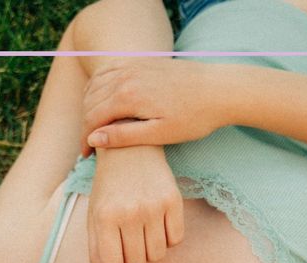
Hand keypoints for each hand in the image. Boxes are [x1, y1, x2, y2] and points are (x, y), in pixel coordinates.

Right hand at [83, 59, 223, 150]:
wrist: (221, 89)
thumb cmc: (194, 117)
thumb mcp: (159, 133)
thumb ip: (124, 136)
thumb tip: (94, 139)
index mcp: (128, 95)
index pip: (93, 117)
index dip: (85, 139)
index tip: (86, 156)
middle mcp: (127, 76)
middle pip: (91, 101)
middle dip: (86, 124)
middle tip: (88, 146)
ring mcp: (134, 65)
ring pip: (96, 84)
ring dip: (89, 105)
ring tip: (93, 126)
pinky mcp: (143, 61)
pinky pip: (109, 70)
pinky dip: (99, 85)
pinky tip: (103, 100)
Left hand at [87, 146, 183, 262]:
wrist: (131, 149)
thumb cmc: (109, 188)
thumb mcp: (95, 217)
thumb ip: (96, 252)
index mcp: (105, 217)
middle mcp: (129, 213)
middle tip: (128, 254)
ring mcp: (153, 206)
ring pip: (157, 256)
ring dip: (149, 254)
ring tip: (141, 238)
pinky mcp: (173, 200)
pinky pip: (175, 240)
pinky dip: (167, 241)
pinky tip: (157, 227)